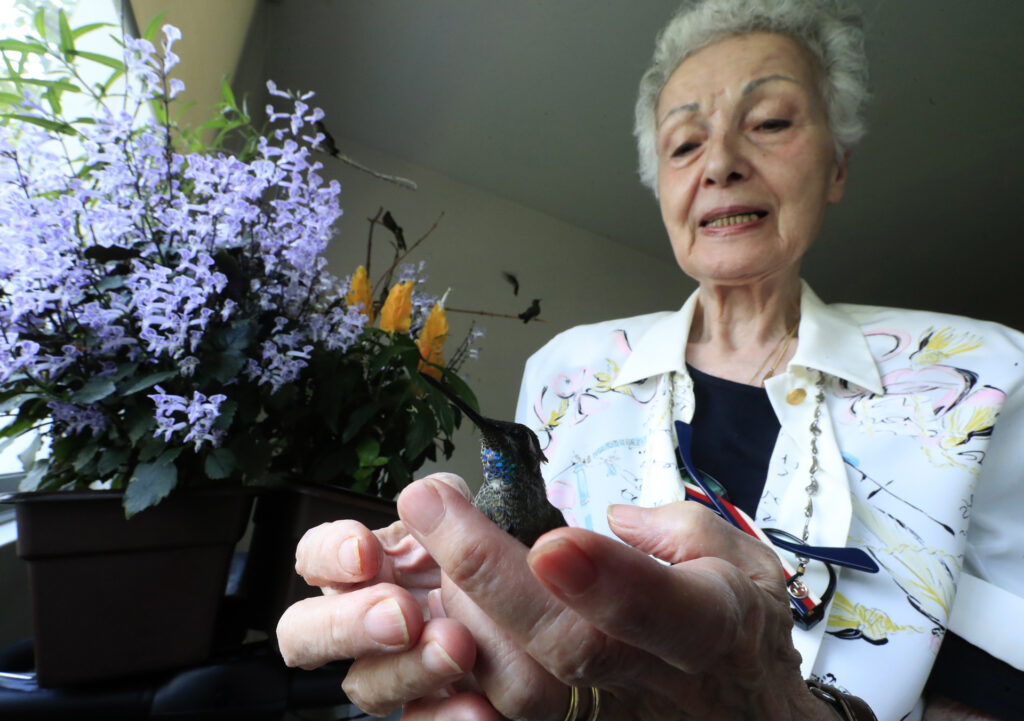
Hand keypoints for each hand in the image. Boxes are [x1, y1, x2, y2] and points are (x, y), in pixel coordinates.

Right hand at [275, 473, 480, 715]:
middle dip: (343, 625)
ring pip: (365, 686)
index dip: (326, 555)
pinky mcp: (433, 711)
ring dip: (407, 669)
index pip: (314, 558)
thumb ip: (454, 503)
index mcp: (372, 568)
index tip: (365, 552)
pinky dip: (447, 719)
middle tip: (400, 615)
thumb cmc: (502, 565)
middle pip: (306, 633)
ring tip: (459, 647)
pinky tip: (480, 708)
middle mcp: (369, 622)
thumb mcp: (480, 520)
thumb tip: (425, 494)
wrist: (545, 624)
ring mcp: (396, 673)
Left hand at [396, 476, 839, 719]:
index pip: (663, 609)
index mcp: (709, 626)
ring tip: (428, 550)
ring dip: (460, 614)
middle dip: (487, 572)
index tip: (552, 541)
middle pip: (567, 646)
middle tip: (431, 505)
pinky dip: (449, 682)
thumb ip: (680, 531)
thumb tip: (609, 521)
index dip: (607, 581)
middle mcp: (655, 682)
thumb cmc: (738, 636)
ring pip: (519, 690)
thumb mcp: (745, 564)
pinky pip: (494, 719)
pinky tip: (424, 625)